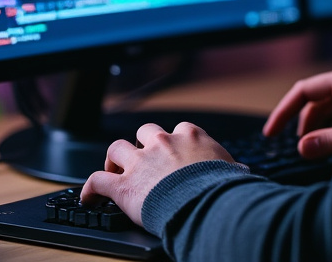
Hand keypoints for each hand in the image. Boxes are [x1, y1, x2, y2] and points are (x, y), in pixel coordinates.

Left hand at [80, 121, 235, 226]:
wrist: (205, 203)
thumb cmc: (222, 187)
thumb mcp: (232, 170)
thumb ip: (230, 167)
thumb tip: (241, 172)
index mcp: (191, 136)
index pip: (179, 129)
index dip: (174, 140)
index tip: (174, 150)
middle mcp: (163, 142)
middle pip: (146, 131)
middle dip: (142, 143)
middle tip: (143, 159)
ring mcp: (140, 162)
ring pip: (116, 149)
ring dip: (114, 159)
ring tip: (115, 170)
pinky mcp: (123, 185)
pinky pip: (97, 181)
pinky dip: (91, 189)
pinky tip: (90, 198)